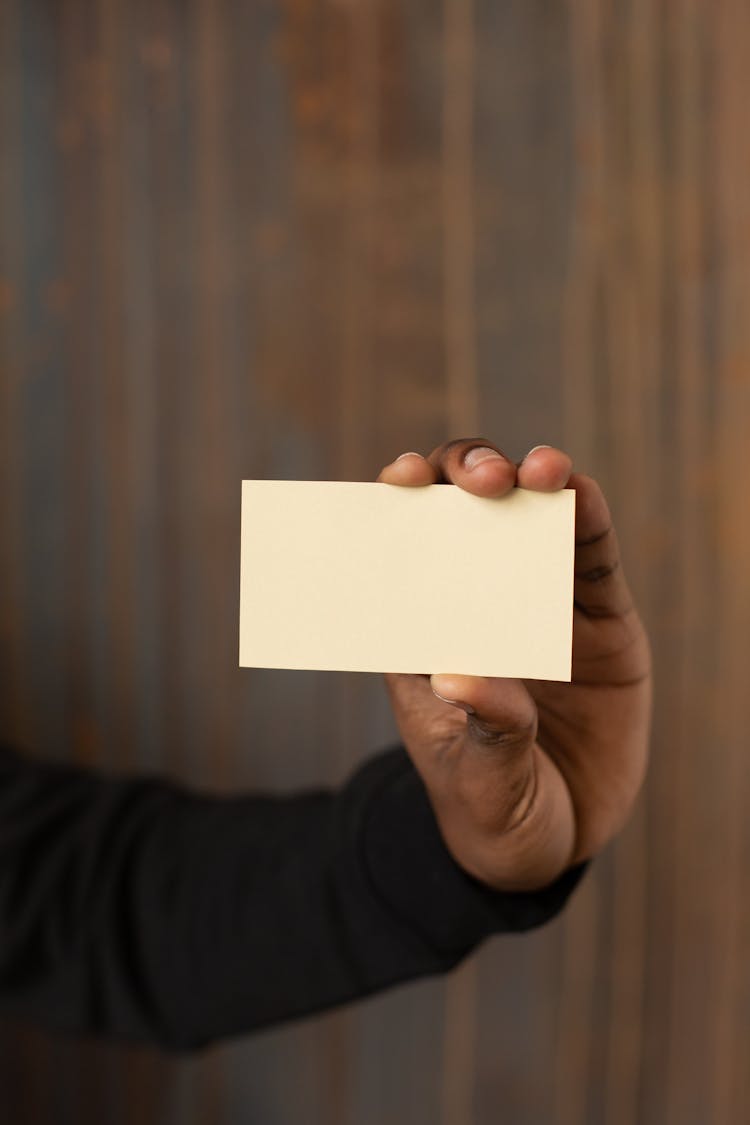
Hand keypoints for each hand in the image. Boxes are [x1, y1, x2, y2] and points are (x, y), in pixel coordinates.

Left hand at [376, 439, 651, 891]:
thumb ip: (481, 728)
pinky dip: (588, 517)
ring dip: (531, 480)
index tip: (396, 481)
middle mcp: (478, 604)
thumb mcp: (476, 778)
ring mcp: (541, 603)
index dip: (398, 506)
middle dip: (466, 477)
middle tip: (480, 482)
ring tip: (538, 471)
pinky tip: (581, 494)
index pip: (402, 551)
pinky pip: (593, 555)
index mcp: (425, 633)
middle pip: (463, 514)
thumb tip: (462, 676)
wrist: (557, 841)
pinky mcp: (600, 617)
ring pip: (529, 518)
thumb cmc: (491, 807)